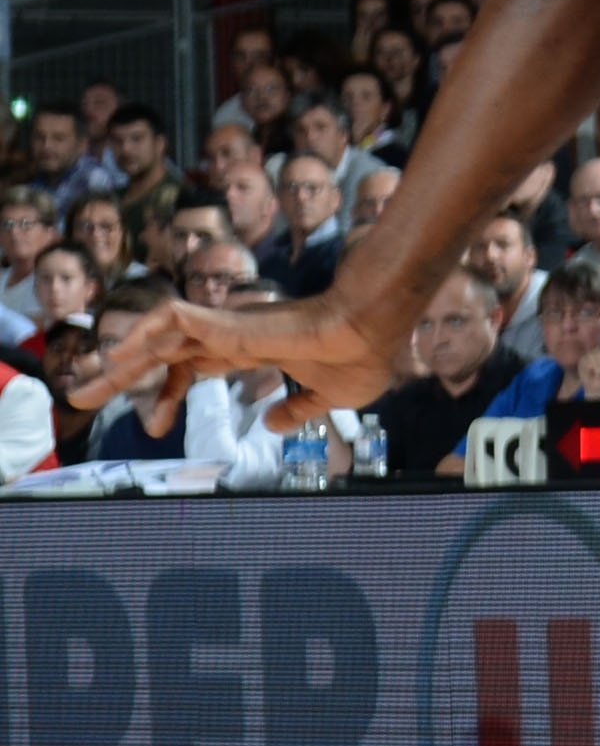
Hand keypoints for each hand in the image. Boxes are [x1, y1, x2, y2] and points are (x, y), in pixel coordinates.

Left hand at [75, 290, 408, 434]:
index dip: (168, 396)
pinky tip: (115, 354)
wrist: (370, 333)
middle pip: (160, 355)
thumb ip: (296, 409)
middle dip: (121, 377)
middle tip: (83, 399)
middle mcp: (228, 336)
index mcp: (248, 351)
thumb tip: (272, 426)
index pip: (191, 369)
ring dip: (117, 361)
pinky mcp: (225, 320)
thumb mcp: (327, 397)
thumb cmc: (360, 356)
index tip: (154, 428)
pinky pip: (169, 317)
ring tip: (83, 390)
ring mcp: (225, 326)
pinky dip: (139, 332)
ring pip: (155, 337)